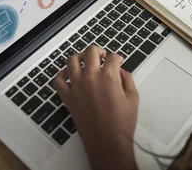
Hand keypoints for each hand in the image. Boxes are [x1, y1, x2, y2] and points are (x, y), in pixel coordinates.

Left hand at [53, 45, 138, 169]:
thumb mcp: (133, 97)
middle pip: (91, 52)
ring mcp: (76, 86)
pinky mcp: (68, 97)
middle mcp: (90, 78)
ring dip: (80, 57)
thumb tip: (120, 71)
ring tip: (85, 60)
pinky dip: (62, 74)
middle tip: (102, 55)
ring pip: (72, 60)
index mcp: (108, 77)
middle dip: (99, 51)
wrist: (107, 142)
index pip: (112, 57)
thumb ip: (127, 79)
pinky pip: (58, 80)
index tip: (118, 61)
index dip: (117, 57)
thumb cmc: (121, 123)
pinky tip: (68, 74)